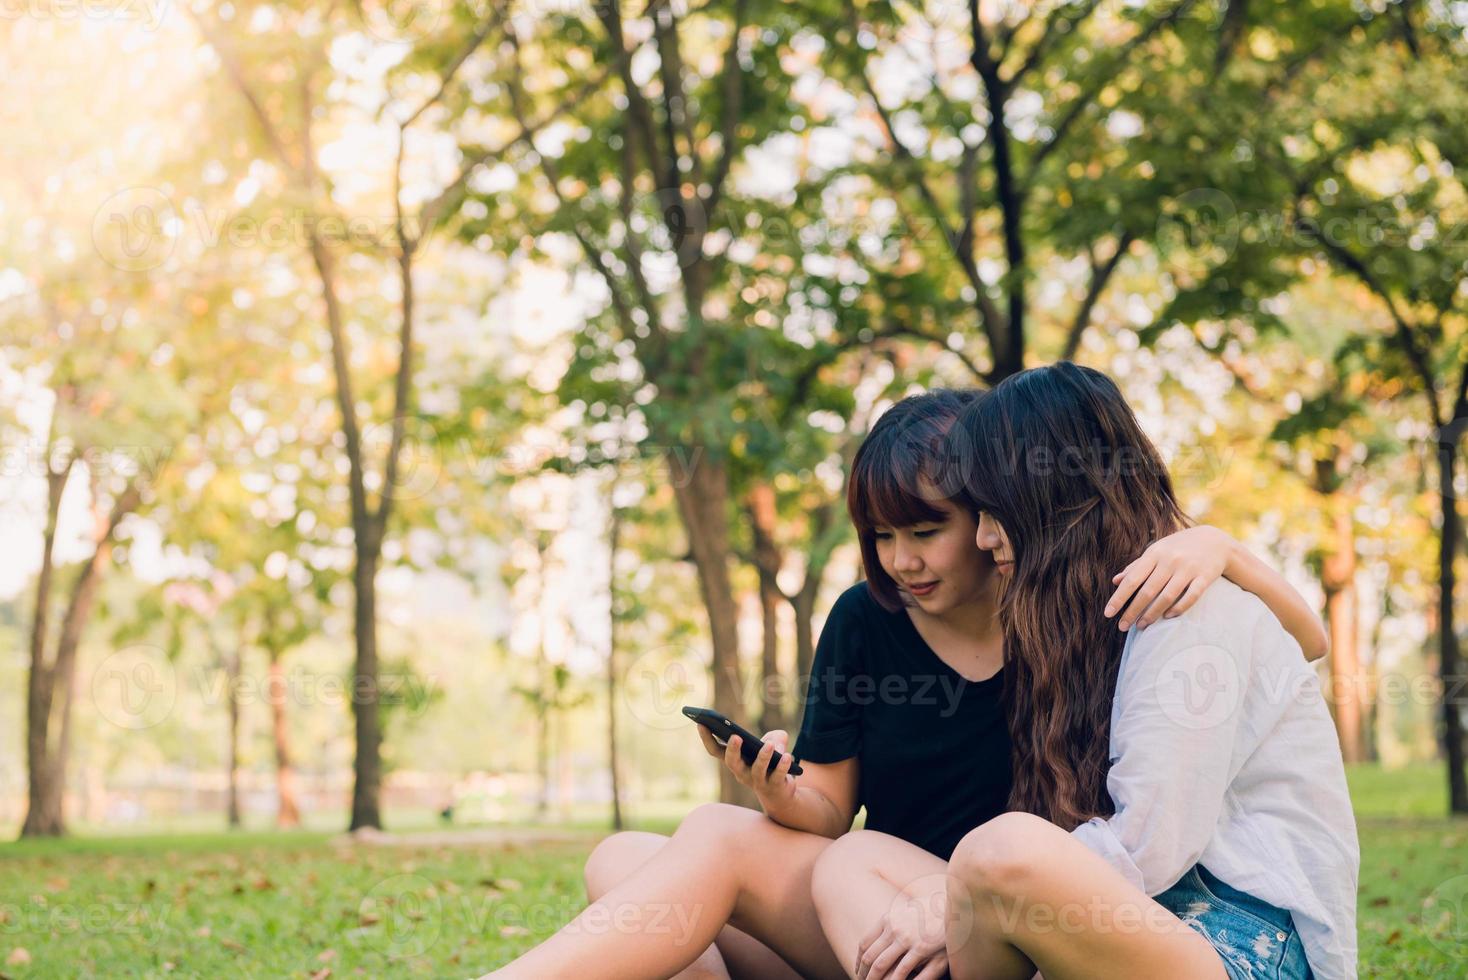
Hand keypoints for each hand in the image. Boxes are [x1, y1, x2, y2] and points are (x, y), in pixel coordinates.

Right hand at [695, 725, 797, 811]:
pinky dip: (782, 766)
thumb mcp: (774, 742)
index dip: (706, 738)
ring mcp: (757, 782)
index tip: (700, 723)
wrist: (781, 794)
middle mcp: (741, 773)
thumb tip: (775, 744)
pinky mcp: (774, 787)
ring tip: (769, 744)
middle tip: (735, 737)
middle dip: (732, 750)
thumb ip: (776, 736)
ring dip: (763, 756)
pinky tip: (786, 756)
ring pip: (757, 770)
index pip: (715, 750)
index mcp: (734, 761)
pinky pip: (777, 776)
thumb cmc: (771, 761)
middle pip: (732, 763)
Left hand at [855, 890, 949, 979]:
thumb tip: (878, 939)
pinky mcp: (922, 948)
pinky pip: (903, 971)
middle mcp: (894, 929)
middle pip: (871, 957)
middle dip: (865, 973)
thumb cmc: (928, 910)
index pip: (865, 944)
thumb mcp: (904, 912)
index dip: (859, 960)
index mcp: (887, 920)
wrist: (950, 904)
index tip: (858, 970)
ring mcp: (907, 939)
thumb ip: (890, 924)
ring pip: (882, 966)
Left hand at [1105, 525, 1235, 630]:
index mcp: (1154, 554)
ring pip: (1167, 596)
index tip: (1107, 614)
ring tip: (1141, 626)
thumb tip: (1115, 581)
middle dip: (1132, 611)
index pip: (1132, 579)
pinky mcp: (1205, 577)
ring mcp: (1188, 568)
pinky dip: (1178, 608)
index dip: (1119, 598)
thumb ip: (1136, 566)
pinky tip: (1167, 617)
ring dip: (1152, 614)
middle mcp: (1170, 560)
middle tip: (1123, 627)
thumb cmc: (1178, 548)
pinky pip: (1191, 596)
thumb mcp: (1156, 551)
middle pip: (1147, 591)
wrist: (1214, 540)